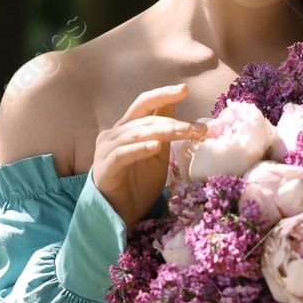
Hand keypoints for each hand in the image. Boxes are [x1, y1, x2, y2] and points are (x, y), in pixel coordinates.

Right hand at [91, 83, 207, 228]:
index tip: (184, 89)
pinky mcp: (105, 167)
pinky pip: (123, 154)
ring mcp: (106, 150)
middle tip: (197, 128)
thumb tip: (176, 107)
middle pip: (144, 118)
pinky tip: (155, 146)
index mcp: (126, 127)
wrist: (120, 213)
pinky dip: (140, 149)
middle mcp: (113, 134)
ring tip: (186, 133)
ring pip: (137, 134)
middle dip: (173, 122)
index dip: (163, 94)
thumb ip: (164, 132)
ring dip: (163, 132)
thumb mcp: (158, 155)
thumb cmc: (138, 184)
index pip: (144, 104)